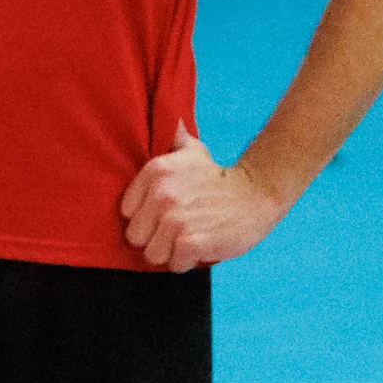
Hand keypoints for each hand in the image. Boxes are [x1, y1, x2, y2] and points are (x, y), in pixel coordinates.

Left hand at [119, 126, 284, 270]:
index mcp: (154, 172)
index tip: (162, 214)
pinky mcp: (190, 243)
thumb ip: (170, 136)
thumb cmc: (218, 177)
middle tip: (177, 229)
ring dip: (170, 253)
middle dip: (154, 238)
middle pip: (135, 237)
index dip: (144, 217)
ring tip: (188, 238)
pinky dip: (187, 262)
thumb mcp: (191, 150)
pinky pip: (174, 265)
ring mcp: (175, 220)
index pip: (126, 212)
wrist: (257, 194)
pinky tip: (200, 247)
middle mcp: (161, 195)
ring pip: (152, 254)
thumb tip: (164, 117)